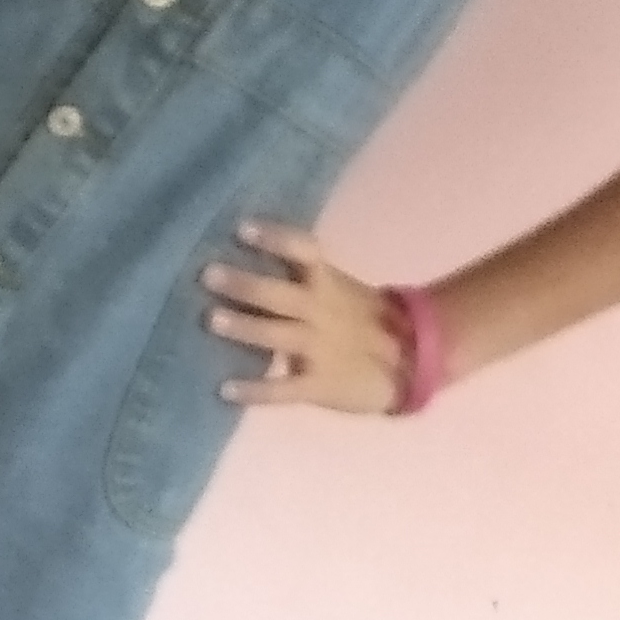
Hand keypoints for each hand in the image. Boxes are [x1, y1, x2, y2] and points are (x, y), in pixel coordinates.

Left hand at [204, 222, 409, 412]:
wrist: (411, 364)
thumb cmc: (365, 321)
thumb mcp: (342, 290)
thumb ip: (306, 279)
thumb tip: (257, 258)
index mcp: (329, 284)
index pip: (303, 252)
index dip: (275, 239)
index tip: (242, 228)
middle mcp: (321, 311)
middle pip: (280, 294)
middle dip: (245, 283)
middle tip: (208, 275)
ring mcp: (319, 349)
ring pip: (277, 335)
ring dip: (245, 326)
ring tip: (211, 320)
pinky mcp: (319, 385)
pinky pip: (283, 389)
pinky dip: (255, 390)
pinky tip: (224, 390)